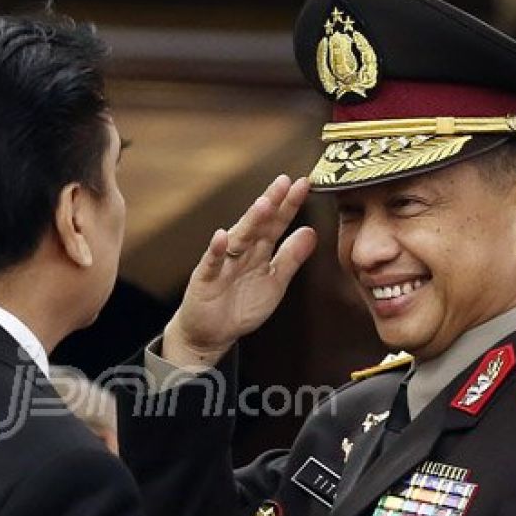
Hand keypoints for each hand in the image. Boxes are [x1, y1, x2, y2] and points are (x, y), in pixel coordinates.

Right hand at [163, 175, 316, 367]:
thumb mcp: (274, 282)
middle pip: (258, 224)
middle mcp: (241, 251)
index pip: (276, 223)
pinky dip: (215, 250)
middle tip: (285, 182)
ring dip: (249, 221)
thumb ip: (290, 257)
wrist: (211, 333)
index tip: (303, 185)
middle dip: (271, 203)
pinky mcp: (205, 279)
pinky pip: (211, 263)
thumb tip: (310, 232)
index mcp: (258, 250)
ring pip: (237, 238)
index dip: (289, 205)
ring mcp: (222, 262)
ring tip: (263, 204)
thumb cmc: (241, 305)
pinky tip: (221, 237)